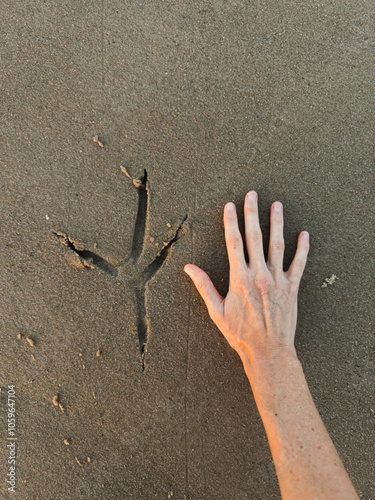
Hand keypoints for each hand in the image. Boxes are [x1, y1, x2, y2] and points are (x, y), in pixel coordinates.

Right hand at [184, 191, 309, 365]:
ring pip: (277, 245)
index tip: (230, 206)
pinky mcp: (292, 288)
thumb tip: (189, 267)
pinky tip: (304, 234)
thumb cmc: (240, 334)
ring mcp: (277, 280)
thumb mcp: (217, 311)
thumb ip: (204, 286)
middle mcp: (259, 275)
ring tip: (277, 204)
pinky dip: (302, 248)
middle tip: (252, 194)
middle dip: (252, 213)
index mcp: (239, 279)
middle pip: (255, 237)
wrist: (268, 351)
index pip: (234, 243)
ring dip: (277, 223)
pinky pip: (298, 264)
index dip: (231, 222)